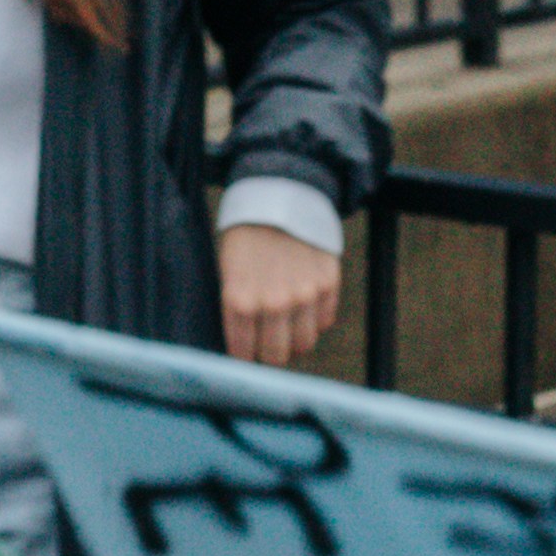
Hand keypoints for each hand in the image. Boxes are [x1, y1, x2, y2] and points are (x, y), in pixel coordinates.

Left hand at [219, 221, 342, 369]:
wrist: (277, 196)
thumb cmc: (245, 237)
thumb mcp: (228, 271)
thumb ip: (237, 309)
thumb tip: (245, 345)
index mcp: (241, 300)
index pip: (244, 354)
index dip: (244, 358)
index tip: (246, 354)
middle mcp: (274, 302)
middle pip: (277, 356)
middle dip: (270, 353)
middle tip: (267, 343)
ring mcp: (304, 294)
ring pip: (304, 344)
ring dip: (295, 338)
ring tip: (287, 325)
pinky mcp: (328, 284)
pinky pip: (325, 321)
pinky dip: (315, 319)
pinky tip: (304, 305)